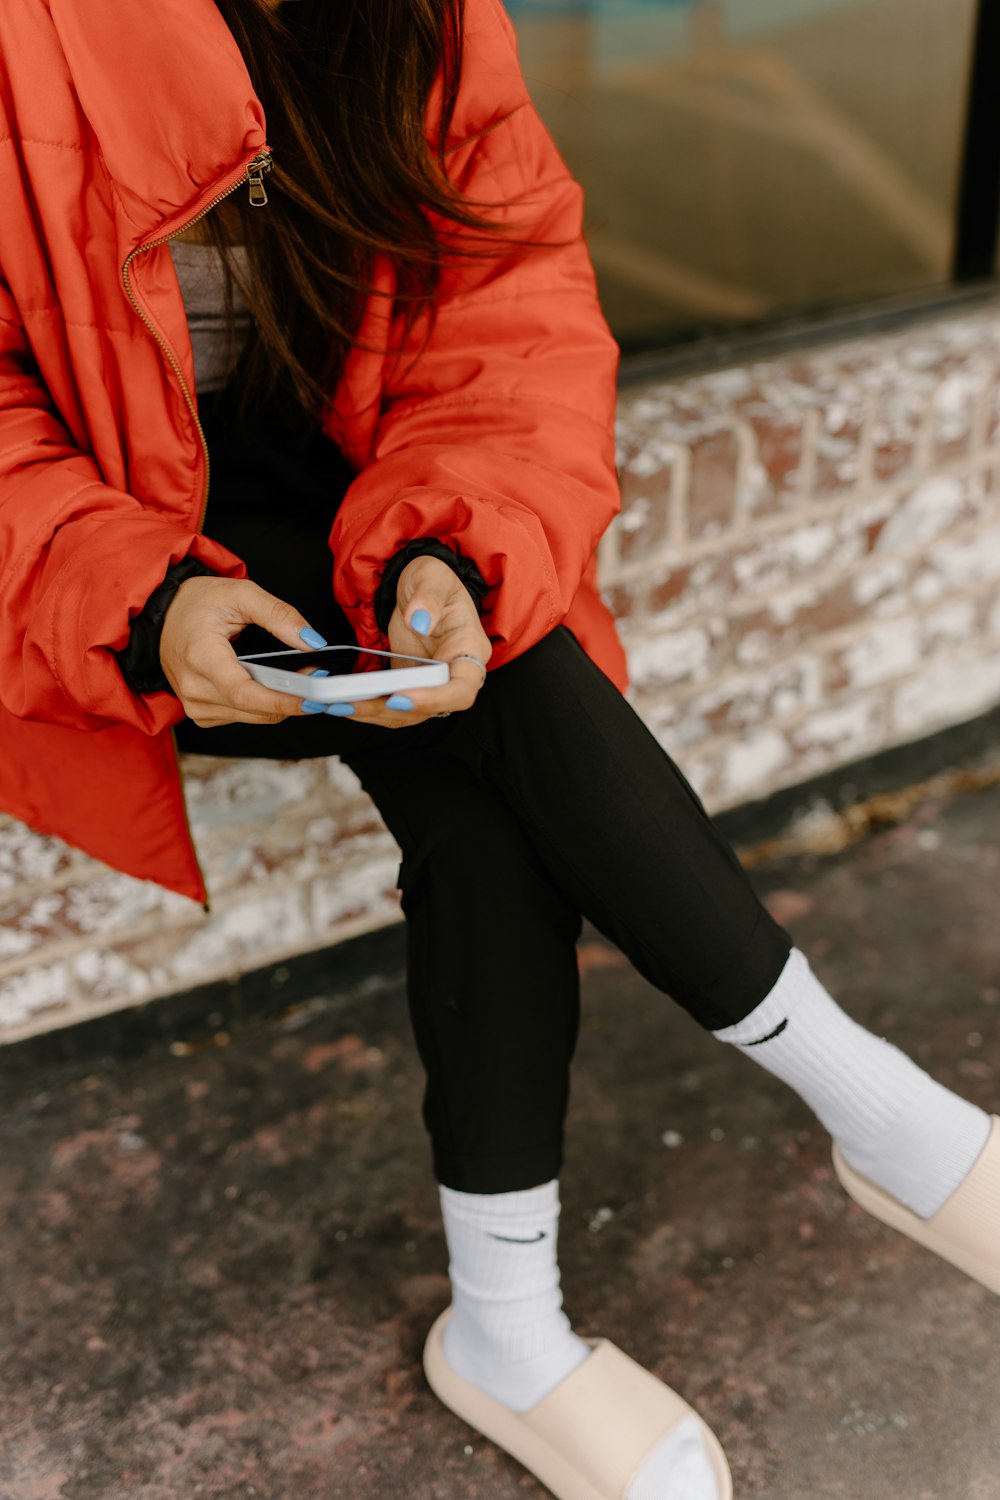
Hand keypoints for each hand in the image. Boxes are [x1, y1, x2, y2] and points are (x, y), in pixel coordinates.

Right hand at [159, 575, 329, 726]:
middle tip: (316, 679)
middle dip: (291, 698)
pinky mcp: (201, 713)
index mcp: (200, 657)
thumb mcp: (240, 593)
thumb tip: (312, 641)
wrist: (163, 615)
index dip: (281, 700)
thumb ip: (279, 615)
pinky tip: (270, 687)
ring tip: (299, 679)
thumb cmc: (197, 603)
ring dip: (279, 703)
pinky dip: (262, 706)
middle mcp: (193, 688)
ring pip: (252, 717)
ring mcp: (195, 704)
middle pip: (253, 709)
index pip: (244, 692)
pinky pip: (242, 717)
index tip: (312, 699)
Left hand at [322, 555, 491, 728]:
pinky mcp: (408, 683)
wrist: (418, 585)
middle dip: (390, 710)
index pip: (461, 689)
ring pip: (407, 712)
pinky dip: (366, 705)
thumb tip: (420, 621)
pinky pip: (390, 703)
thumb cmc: (433, 579)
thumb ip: (428, 598)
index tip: (399, 697)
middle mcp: (454, 673)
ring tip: (336, 705)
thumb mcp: (432, 577)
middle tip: (352, 703)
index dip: (433, 700)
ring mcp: (430, 681)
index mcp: (470, 648)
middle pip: (429, 709)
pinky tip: (340, 701)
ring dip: (372, 713)